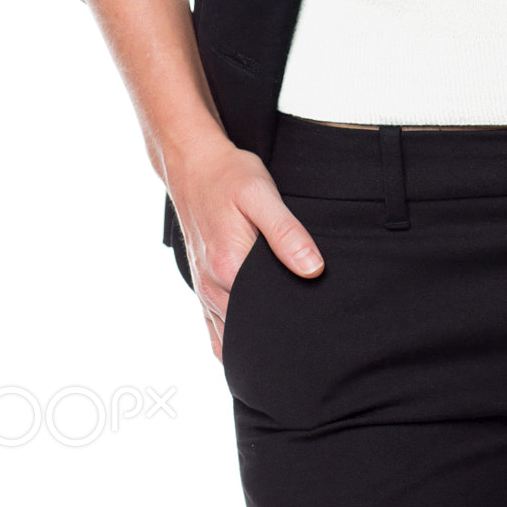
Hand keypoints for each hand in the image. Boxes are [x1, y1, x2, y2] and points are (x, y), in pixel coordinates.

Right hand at [163, 128, 324, 359]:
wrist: (194, 166)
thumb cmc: (229, 176)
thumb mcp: (262, 194)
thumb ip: (287, 233)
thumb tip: (313, 269)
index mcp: (229, 268)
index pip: (266, 317)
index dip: (292, 321)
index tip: (313, 320)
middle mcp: (212, 287)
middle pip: (250, 330)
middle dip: (277, 334)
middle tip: (306, 330)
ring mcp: (203, 291)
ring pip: (231, 336)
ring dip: (255, 339)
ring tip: (286, 335)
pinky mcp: (202, 287)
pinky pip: (215, 331)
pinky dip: (234, 340)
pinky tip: (255, 337)